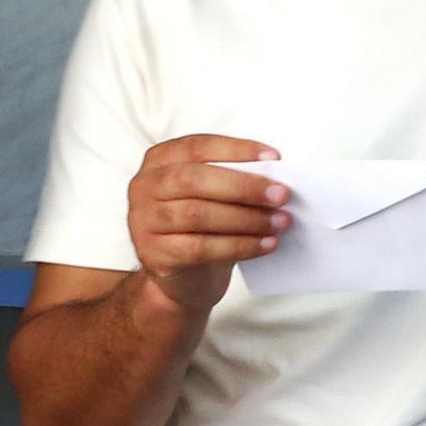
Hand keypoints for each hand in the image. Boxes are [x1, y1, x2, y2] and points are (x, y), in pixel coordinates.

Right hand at [126, 135, 286, 311]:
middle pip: (194, 180)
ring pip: (198, 215)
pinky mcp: (153, 254)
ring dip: (247, 219)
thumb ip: (233, 179)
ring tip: (280, 222)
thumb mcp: (215, 196)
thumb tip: (274, 175)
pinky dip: (239, 246)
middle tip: (281, 195)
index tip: (273, 157)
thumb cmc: (204, 227)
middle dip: (243, 186)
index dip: (236, 150)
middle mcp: (144, 187)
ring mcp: (143, 221)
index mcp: (159, 160)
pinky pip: (200, 248)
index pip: (197, 147)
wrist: (183, 278)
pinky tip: (266, 244)